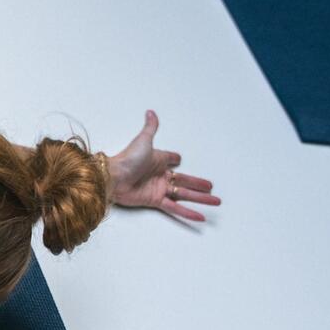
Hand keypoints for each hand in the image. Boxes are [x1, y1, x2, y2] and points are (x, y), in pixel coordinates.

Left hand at [106, 110, 220, 220]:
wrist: (114, 177)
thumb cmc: (127, 159)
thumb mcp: (143, 140)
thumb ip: (150, 128)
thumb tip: (150, 112)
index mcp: (158, 160)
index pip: (172, 160)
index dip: (176, 160)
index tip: (181, 160)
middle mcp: (159, 176)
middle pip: (185, 181)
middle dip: (198, 184)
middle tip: (211, 187)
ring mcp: (159, 189)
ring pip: (185, 195)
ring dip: (201, 199)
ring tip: (216, 202)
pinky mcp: (155, 201)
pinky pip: (175, 208)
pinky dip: (188, 213)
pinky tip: (200, 217)